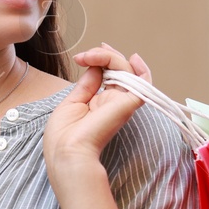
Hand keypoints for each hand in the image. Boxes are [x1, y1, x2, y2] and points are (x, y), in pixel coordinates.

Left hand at [42, 44, 152, 177]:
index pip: (107, 75)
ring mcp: (122, 103)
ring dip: (110, 57)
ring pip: (127, 71)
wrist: (67, 152)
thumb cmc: (64, 136)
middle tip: (85, 55)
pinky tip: (133, 58)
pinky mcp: (128, 105)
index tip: (83, 56)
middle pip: (118, 70)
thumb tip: (96, 65)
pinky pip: (144, 83)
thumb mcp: (72, 102)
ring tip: (92, 55)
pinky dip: (142, 69)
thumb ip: (87, 84)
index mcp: (98, 103)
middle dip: (104, 55)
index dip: (101, 60)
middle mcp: (113, 102)